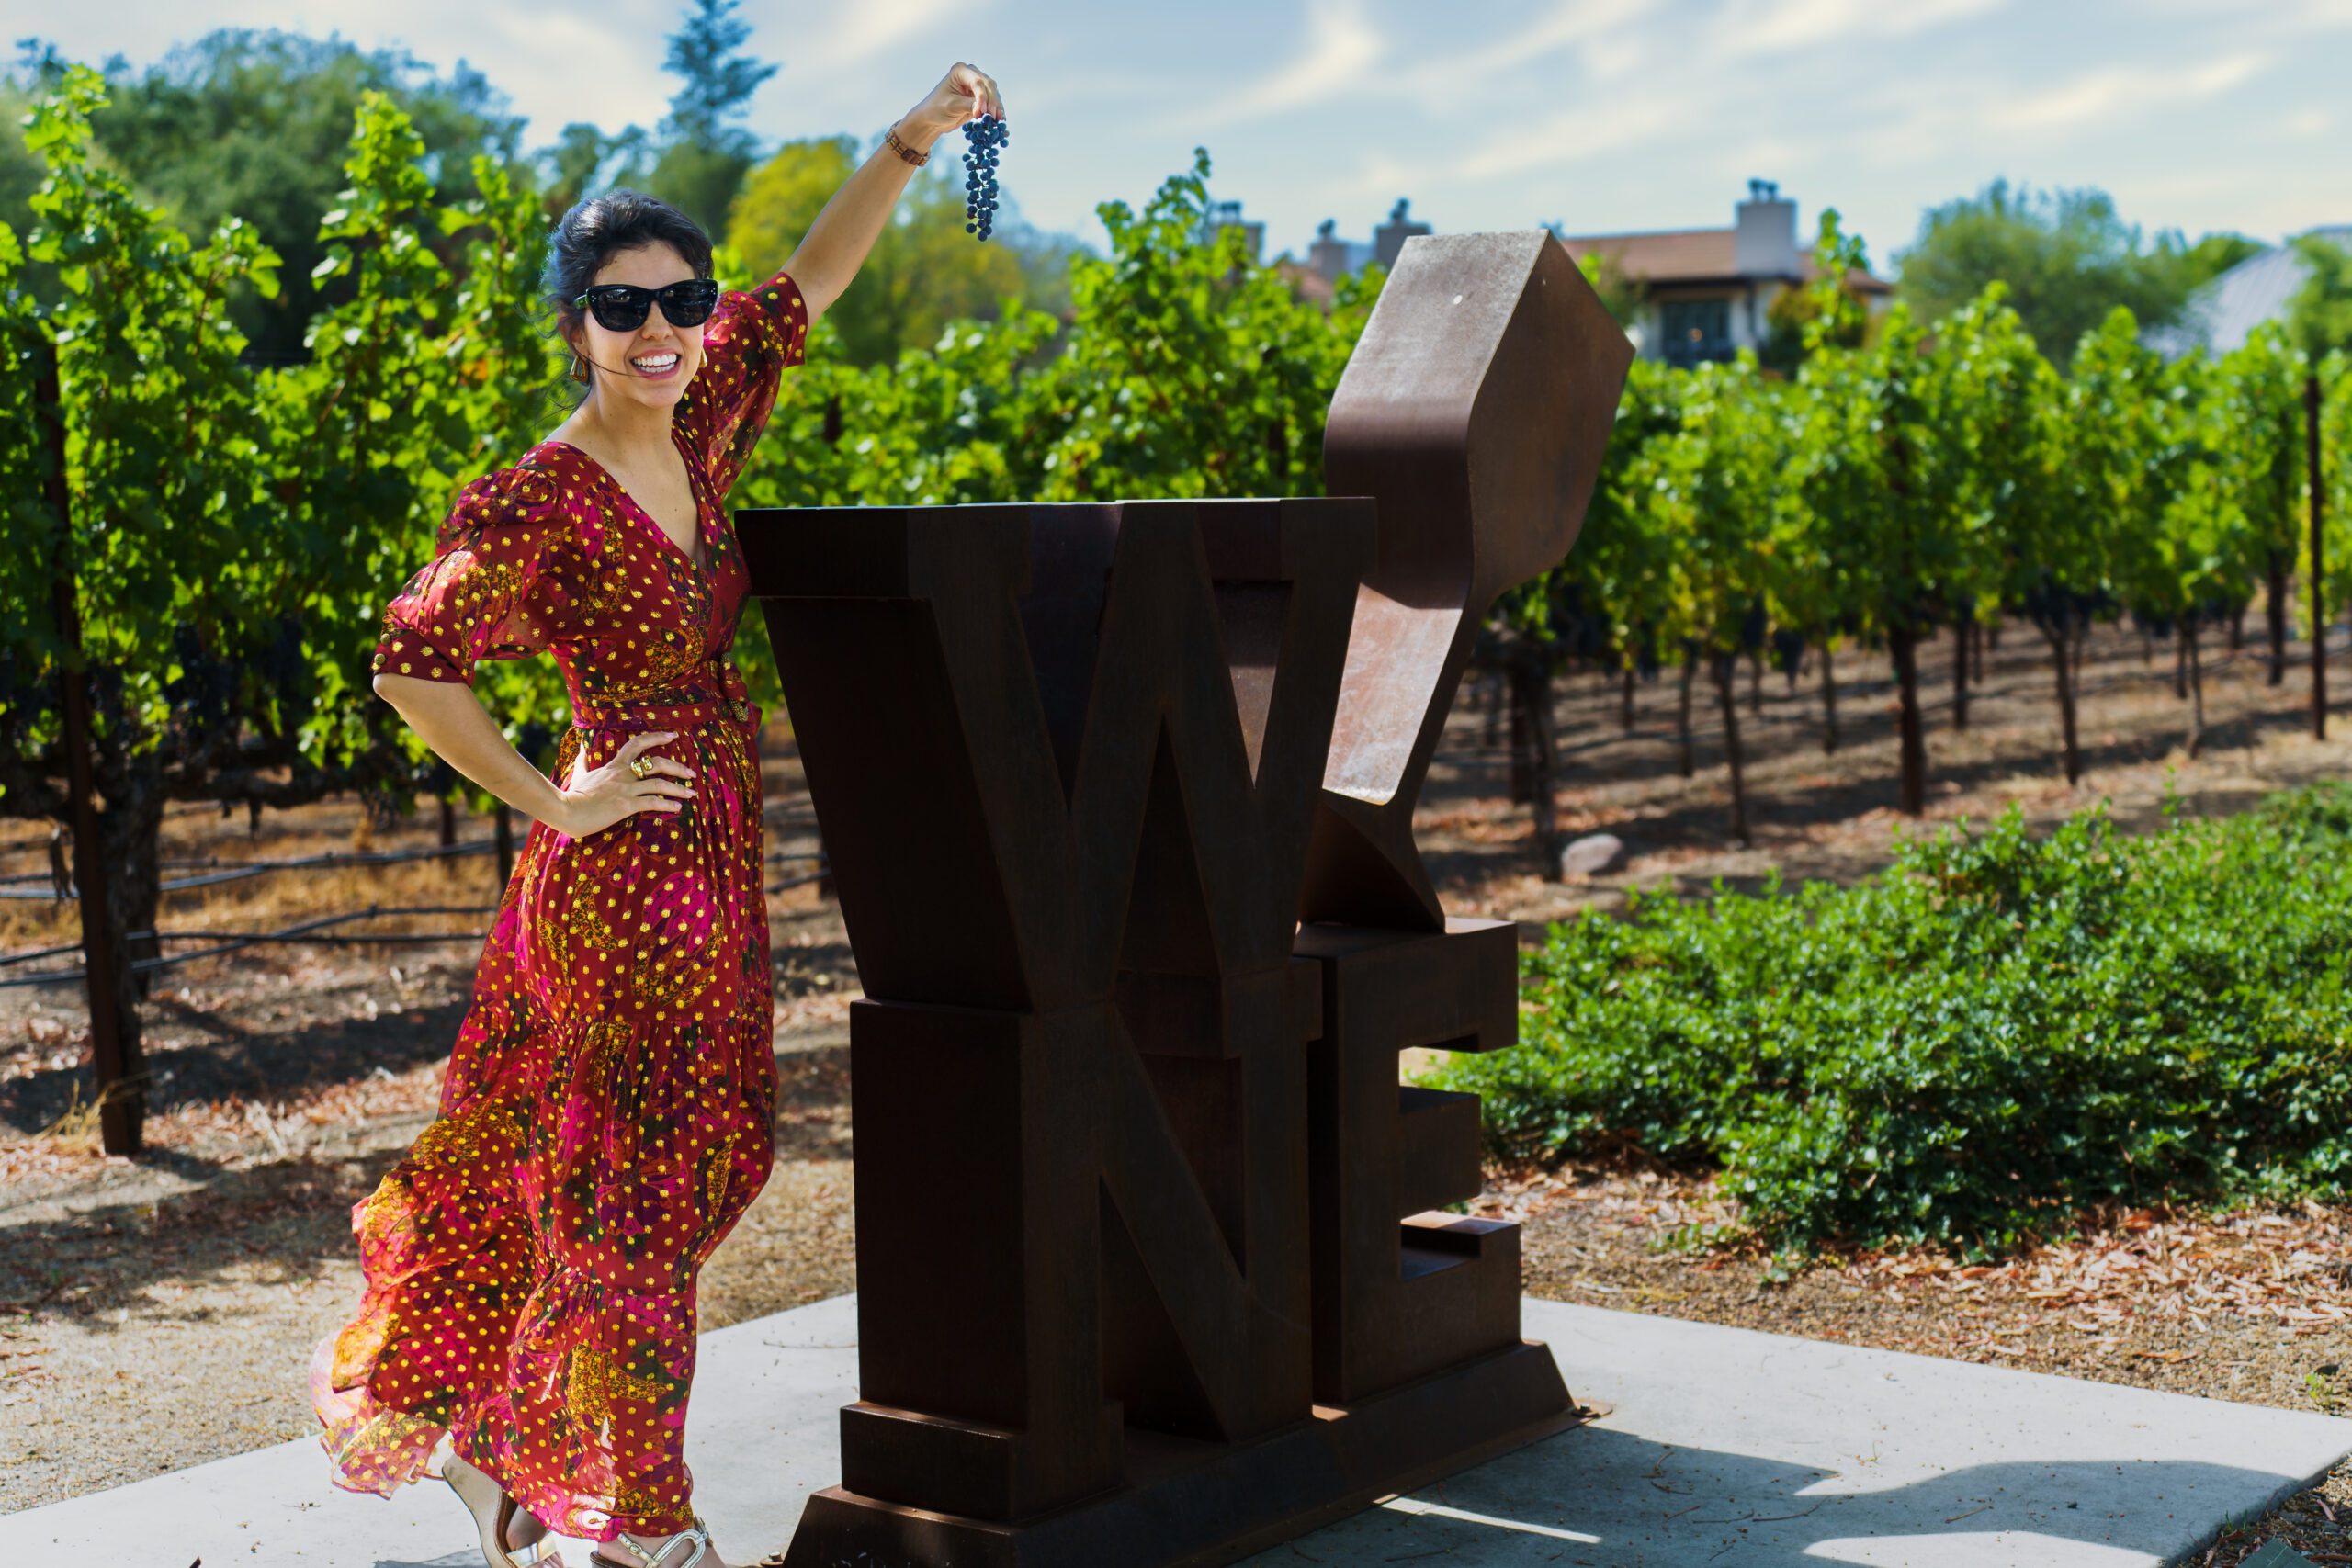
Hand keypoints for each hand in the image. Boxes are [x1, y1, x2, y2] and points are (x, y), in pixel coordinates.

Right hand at [554, 729, 694, 836]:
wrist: (565, 810)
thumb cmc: (572, 795)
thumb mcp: (579, 773)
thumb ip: (583, 760)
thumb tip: (580, 747)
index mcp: (614, 765)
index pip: (637, 744)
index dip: (656, 737)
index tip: (672, 735)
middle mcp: (623, 774)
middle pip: (657, 763)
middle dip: (677, 767)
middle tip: (691, 772)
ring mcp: (626, 789)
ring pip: (660, 783)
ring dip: (679, 788)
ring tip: (692, 793)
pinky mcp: (626, 805)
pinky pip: (653, 802)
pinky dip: (668, 804)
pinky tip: (678, 808)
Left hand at [902, 62, 1002, 145]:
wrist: (933, 119)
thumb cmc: (937, 109)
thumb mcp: (952, 106)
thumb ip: (969, 105)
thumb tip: (985, 110)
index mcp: (960, 71)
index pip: (977, 82)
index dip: (982, 96)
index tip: (981, 112)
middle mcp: (970, 75)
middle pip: (988, 85)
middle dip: (992, 101)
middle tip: (994, 116)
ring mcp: (977, 86)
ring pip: (993, 93)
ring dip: (997, 106)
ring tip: (998, 119)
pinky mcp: (980, 98)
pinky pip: (992, 102)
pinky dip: (996, 110)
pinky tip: (999, 120)